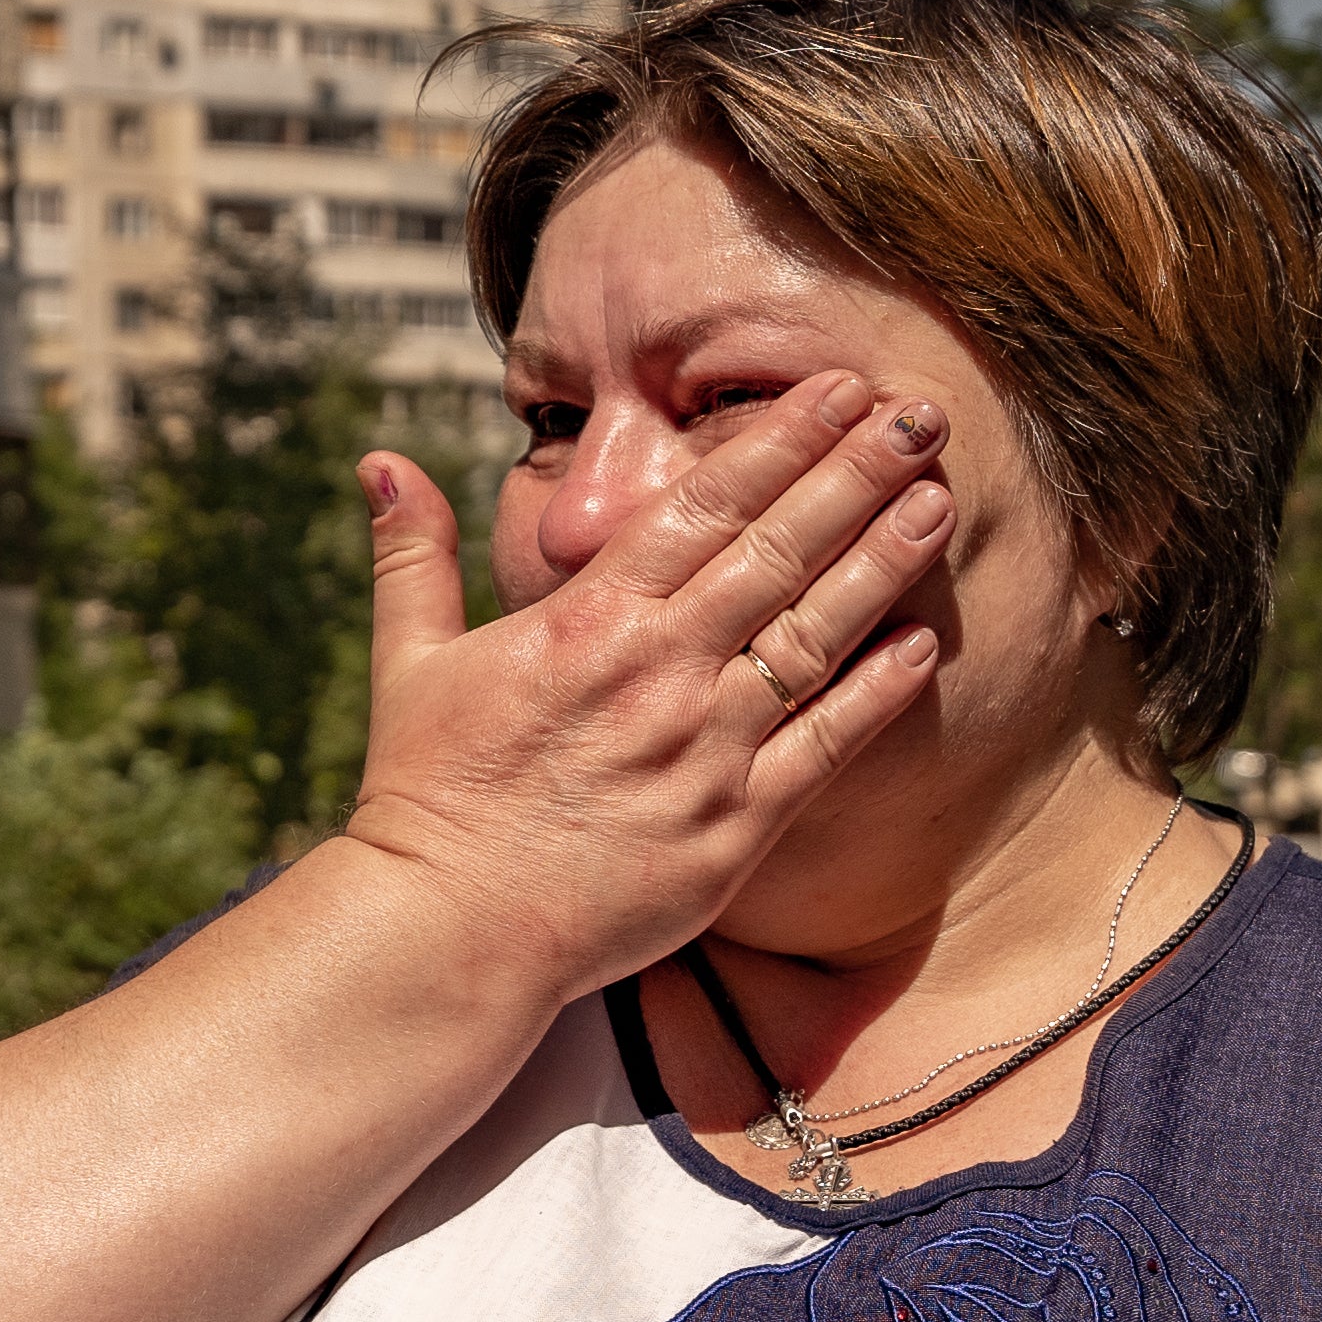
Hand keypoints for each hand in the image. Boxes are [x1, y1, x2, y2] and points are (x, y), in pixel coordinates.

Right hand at [334, 371, 952, 1004]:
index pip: (704, 505)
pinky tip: (921, 646)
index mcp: (585, 619)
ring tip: (939, 504)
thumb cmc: (426, 796)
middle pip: (779, 551)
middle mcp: (656, 670)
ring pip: (814, 636)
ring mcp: (703, 748)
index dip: (782, 441)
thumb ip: (414, 555)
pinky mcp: (733, 830)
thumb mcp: (408, 662)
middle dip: (857, 475)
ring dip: (883, 564)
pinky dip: (876, 695)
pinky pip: (823, 749)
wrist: (448, 930)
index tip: (840, 392)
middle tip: (922, 416)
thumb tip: (381, 461)